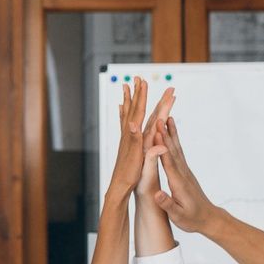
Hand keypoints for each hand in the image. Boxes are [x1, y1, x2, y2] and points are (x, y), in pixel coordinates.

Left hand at [104, 78, 172, 200]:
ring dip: (128, 99)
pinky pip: (124, 123)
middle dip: (136, 92)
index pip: (138, 111)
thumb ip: (135, 140)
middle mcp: (128, 133)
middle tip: (137, 77)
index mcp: (132, 135)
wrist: (119, 187)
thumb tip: (133, 125)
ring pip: (127, 113)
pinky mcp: (125, 143)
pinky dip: (124, 113)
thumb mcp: (135, 158)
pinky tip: (120, 108)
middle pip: (133, 109)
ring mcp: (126, 138)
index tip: (143, 81)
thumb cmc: (129, 175)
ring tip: (126, 86)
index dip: (142, 96)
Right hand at [151, 118, 222, 234]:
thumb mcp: (178, 216)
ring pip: (177, 149)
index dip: (161, 148)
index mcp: (179, 184)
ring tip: (166, 117)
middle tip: (159, 117)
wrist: (208, 218)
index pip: (168, 163)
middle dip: (165, 134)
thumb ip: (168, 204)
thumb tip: (157, 194)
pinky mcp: (184, 171)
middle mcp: (183, 174)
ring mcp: (185, 171)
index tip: (155, 133)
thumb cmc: (192, 219)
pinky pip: (178, 152)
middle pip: (173, 151)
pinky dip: (173, 140)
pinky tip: (170, 132)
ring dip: (170, 133)